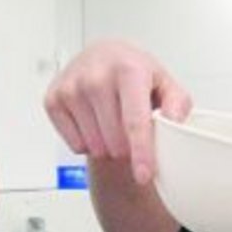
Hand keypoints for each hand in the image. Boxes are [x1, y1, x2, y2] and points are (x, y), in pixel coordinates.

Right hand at [43, 40, 190, 184]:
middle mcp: (96, 76)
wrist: (102, 56)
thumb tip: (174, 120)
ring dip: (108, 145)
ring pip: (95, 146)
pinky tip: (93, 122)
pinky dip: (88, 143)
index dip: (141, 153)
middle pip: (115, 141)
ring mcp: (71, 87)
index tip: (144, 175)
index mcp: (128, 69)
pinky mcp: (53, 99)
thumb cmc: (134, 73)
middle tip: (131, 129)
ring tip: (112, 122)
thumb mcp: (164, 82)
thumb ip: (178, 102)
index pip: (134, 121)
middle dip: (128, 147)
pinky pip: (76, 145)